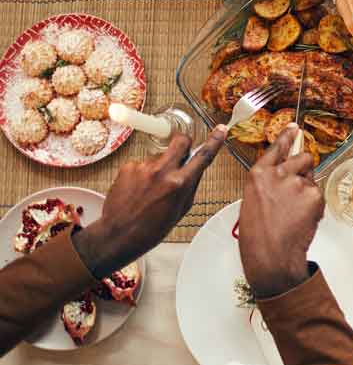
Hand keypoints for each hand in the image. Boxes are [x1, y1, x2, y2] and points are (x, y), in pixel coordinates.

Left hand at [73, 127, 227, 277]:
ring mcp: (143, 167)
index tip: (220, 130)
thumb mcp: (181, 209)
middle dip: (183, 144)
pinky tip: (138, 190)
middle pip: (180, 141)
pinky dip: (142, 174)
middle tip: (180, 154)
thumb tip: (196, 169)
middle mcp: (162, 172)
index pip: (203, 156)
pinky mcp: (128, 167)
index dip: (215, 141)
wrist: (119, 234)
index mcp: (180, 184)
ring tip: (150, 189)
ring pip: (159, 156)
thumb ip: (190, 185)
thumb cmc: (150, 228)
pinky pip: (142, 164)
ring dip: (159, 167)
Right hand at [238, 125, 322, 297]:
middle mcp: (278, 174)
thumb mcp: (253, 201)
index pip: (276, 148)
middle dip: (305, 168)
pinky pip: (317, 196)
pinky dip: (313, 206)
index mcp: (258, 174)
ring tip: (294, 212)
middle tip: (299, 186)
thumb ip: (267, 184)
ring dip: (307, 191)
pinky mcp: (313, 195)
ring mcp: (297, 183)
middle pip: (303, 158)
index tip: (294, 127)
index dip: (287, 136)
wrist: (271, 255)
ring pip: (311, 179)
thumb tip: (283, 178)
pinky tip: (301, 219)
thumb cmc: (258, 235)